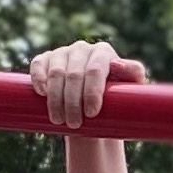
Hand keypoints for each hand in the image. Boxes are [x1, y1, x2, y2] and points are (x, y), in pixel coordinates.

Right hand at [28, 38, 145, 127]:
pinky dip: (38, 78)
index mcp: (103, 52)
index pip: (95, 70)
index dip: (92, 92)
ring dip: (56, 99)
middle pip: (74, 75)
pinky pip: (38, 64)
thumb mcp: (130, 87)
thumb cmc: (116, 96)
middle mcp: (82, 49)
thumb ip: (134, 73)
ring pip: (56, 74)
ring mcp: (62, 53)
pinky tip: (42, 93)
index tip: (92, 113)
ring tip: (59, 120)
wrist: (93, 105)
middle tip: (74, 124)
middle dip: (73, 102)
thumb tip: (118, 64)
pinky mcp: (45, 59)